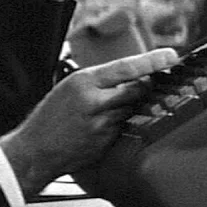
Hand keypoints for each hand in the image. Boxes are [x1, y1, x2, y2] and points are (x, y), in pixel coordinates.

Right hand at [0, 47, 179, 197]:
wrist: (35, 150)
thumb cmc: (49, 117)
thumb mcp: (69, 87)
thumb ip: (97, 81)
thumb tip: (128, 75)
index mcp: (84, 82)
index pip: (127, 68)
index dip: (152, 61)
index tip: (171, 56)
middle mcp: (95, 101)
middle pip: (137, 89)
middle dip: (144, 86)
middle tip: (148, 83)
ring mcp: (102, 124)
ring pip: (132, 109)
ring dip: (131, 106)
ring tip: (109, 108)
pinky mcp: (106, 142)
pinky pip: (124, 127)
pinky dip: (121, 123)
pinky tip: (103, 125)